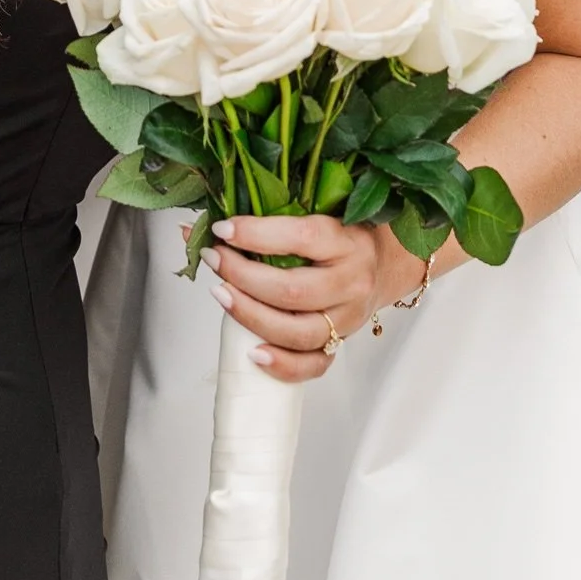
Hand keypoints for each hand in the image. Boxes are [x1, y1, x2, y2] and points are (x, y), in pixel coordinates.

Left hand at [197, 213, 385, 383]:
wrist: (386, 263)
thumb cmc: (342, 234)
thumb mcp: (315, 214)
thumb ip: (264, 218)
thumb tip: (194, 227)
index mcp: (346, 240)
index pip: (300, 237)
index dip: (255, 235)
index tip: (222, 230)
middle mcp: (351, 281)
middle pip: (292, 291)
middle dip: (243, 276)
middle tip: (214, 259)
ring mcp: (348, 318)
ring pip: (298, 332)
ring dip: (251, 316)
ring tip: (221, 294)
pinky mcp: (342, 344)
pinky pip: (313, 365)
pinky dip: (281, 364)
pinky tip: (252, 352)